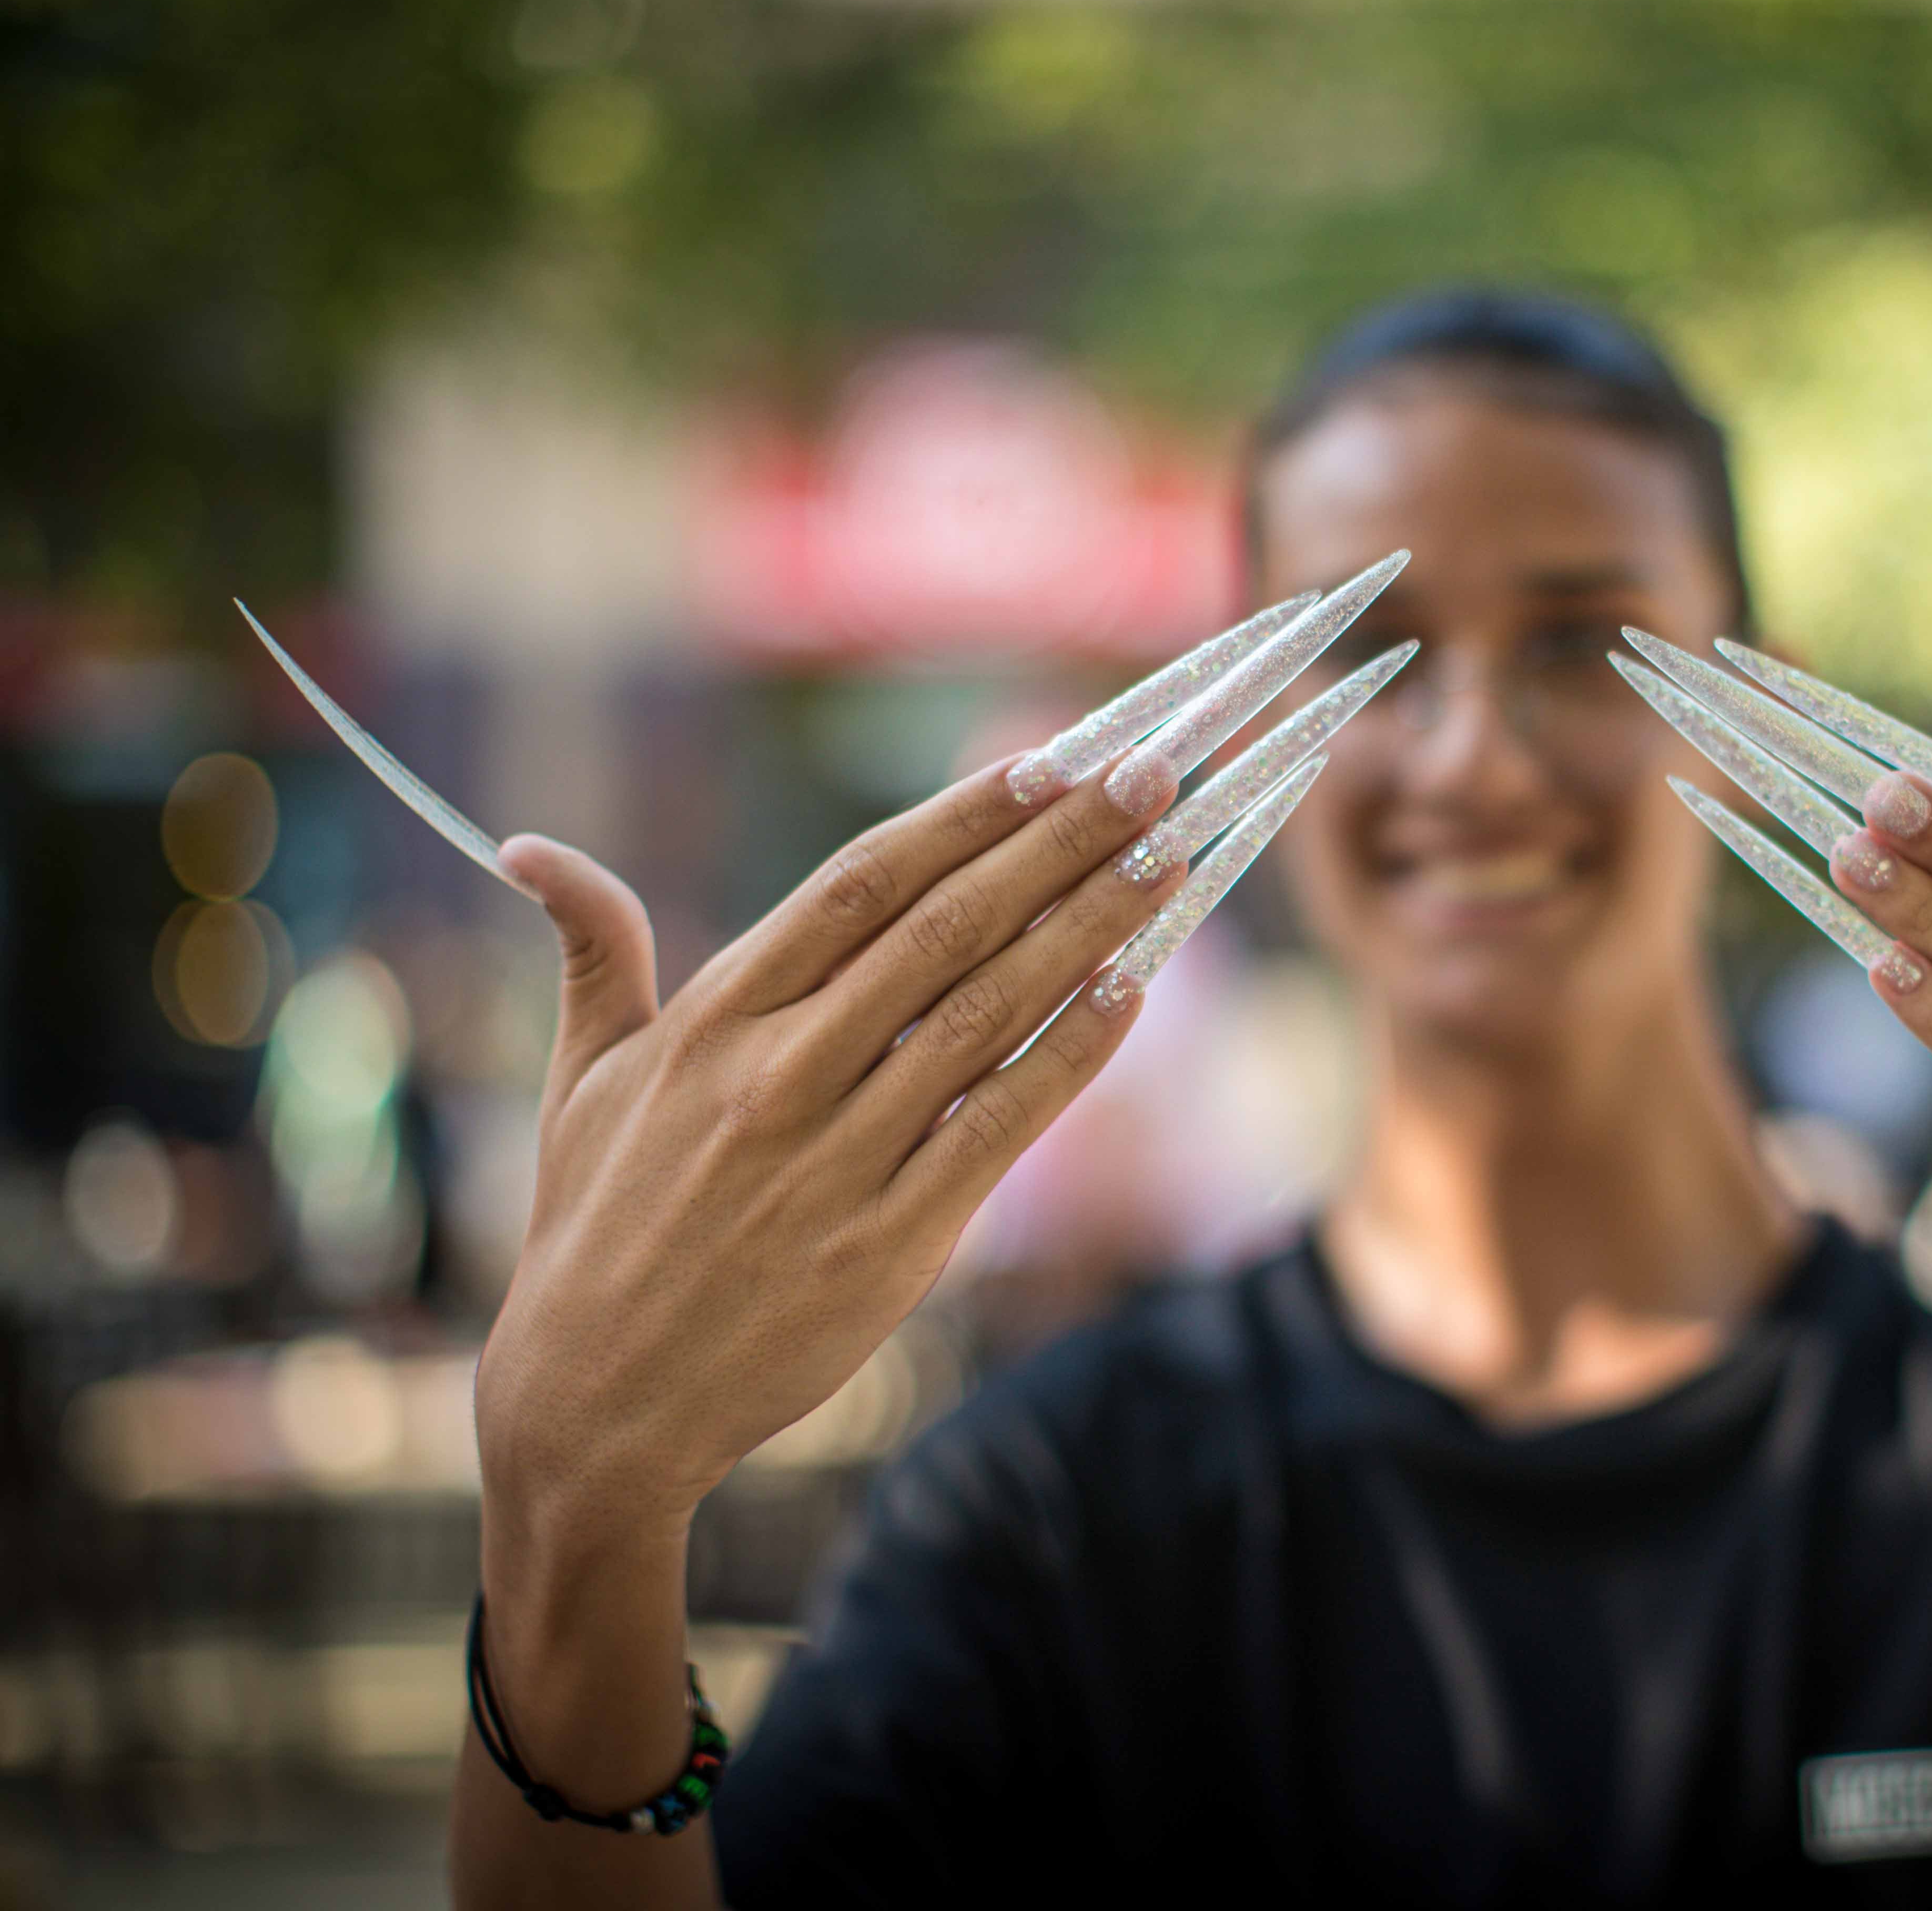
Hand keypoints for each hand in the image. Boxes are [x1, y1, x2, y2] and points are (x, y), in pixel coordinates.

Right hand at [475, 758, 1186, 1534]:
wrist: (597, 1401)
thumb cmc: (593, 1227)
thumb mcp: (579, 1081)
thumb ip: (596, 954)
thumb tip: (531, 850)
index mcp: (715, 1018)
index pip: (862, 882)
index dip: (962, 818)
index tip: (1045, 765)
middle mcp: (782, 1071)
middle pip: (948, 927)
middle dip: (1059, 845)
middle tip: (1148, 778)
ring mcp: (840, 1154)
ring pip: (989, 1011)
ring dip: (1089, 929)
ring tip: (1166, 862)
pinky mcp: (891, 1238)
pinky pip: (1001, 1122)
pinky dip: (1070, 1051)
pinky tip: (1132, 991)